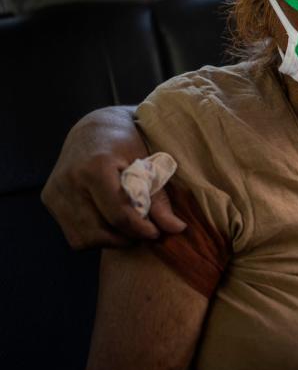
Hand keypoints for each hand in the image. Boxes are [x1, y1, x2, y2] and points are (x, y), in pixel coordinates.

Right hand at [41, 107, 185, 249]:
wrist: (94, 128)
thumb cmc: (127, 143)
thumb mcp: (148, 166)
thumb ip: (160, 200)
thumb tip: (177, 229)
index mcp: (96, 167)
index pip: (118, 215)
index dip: (141, 230)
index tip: (157, 233)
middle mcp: (70, 180)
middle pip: (100, 230)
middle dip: (126, 237)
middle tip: (145, 231)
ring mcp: (56, 190)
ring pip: (84, 238)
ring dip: (110, 240)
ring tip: (128, 227)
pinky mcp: (49, 198)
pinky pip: (73, 233)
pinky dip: (94, 236)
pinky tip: (109, 223)